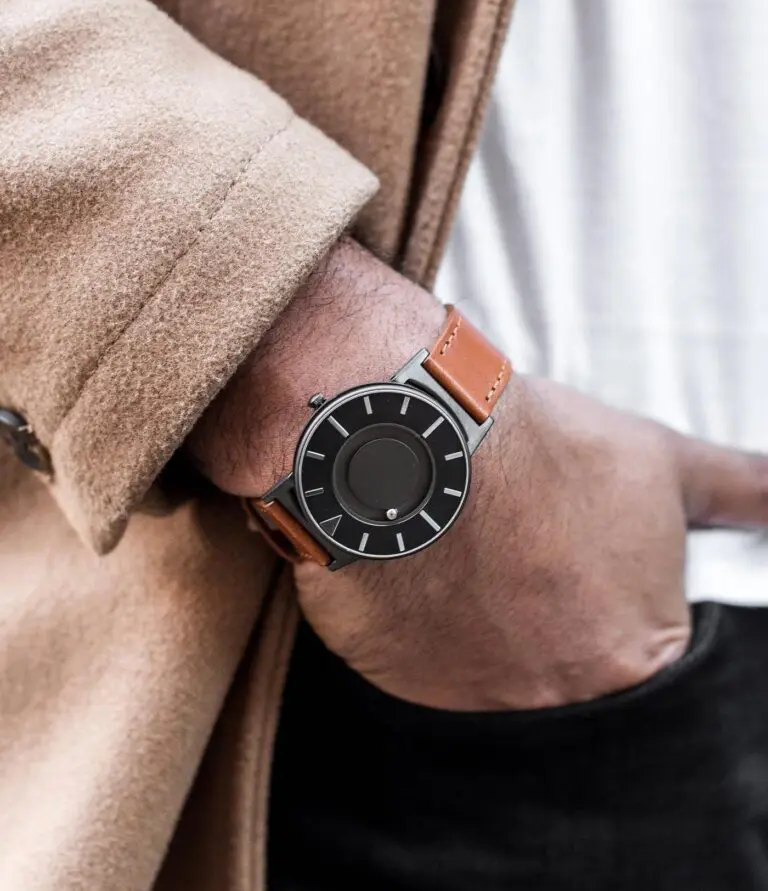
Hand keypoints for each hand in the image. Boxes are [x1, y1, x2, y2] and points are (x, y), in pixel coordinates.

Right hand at [188, 240, 767, 709]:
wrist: (423, 443)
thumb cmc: (541, 453)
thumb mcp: (659, 463)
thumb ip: (738, 491)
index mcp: (633, 656)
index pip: (640, 656)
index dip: (608, 597)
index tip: (575, 563)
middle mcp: (560, 698)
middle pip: (564, 671)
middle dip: (549, 620)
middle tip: (519, 561)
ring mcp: (475, 702)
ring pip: (492, 678)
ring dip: (487, 630)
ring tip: (472, 563)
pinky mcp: (406, 687)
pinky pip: (428, 678)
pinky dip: (431, 635)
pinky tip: (431, 580)